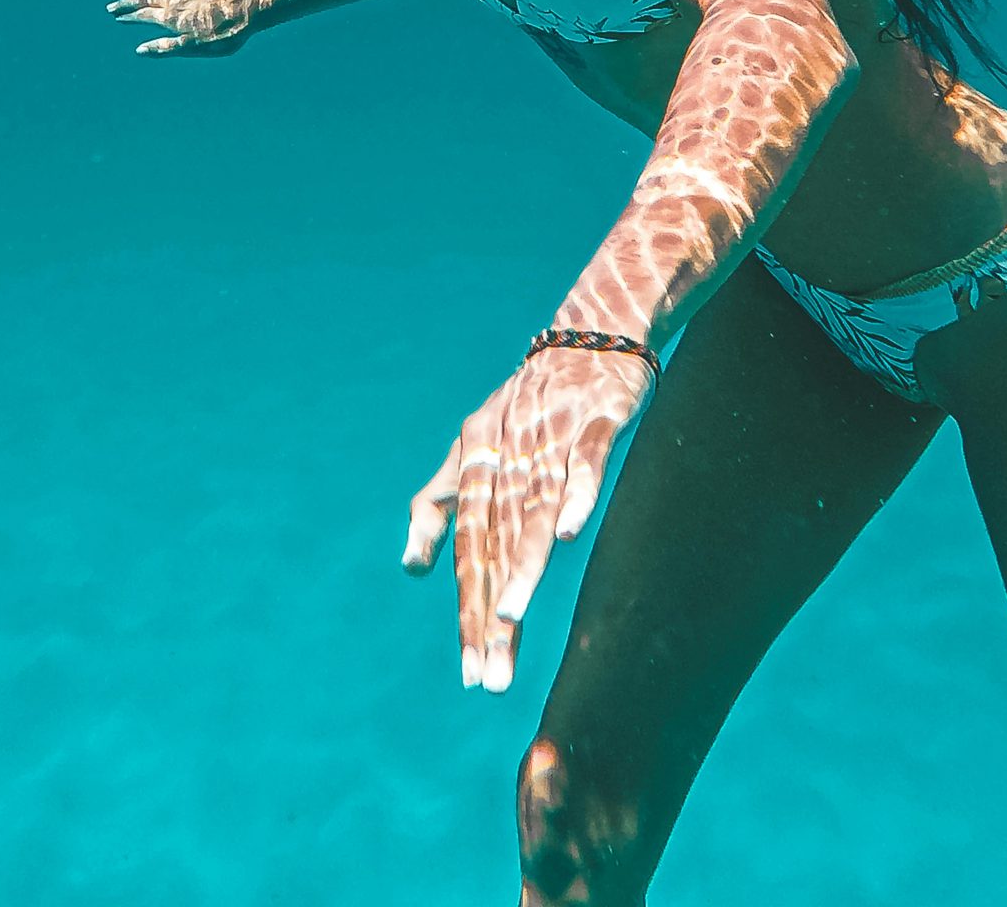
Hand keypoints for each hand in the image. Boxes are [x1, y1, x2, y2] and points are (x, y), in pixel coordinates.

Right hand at [106, 0, 257, 56]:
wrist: (250, 11)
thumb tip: (139, 51)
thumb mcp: (194, 48)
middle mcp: (177, 2)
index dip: (130, 16)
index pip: (144, 15)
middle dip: (129, 2)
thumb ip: (166, 49)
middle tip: (112, 5)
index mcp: (173, 18)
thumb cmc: (224, 36)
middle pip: (147, 0)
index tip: (115, 16)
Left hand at [401, 344, 652, 692]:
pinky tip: (572, 532)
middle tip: (488, 676)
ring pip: (532, 511)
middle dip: (491, 611)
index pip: (469, 551)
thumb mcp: (476, 445)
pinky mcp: (596, 418)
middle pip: (496, 544)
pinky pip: (585, 460)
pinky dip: (578, 492)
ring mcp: (551, 435)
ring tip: (511, 619)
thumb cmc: (529, 399)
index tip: (470, 673)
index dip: (469, 610)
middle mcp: (507, 454)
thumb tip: (410, 567)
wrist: (591, 331)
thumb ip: (440, 500)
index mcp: (476, 462)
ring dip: (523, 565)